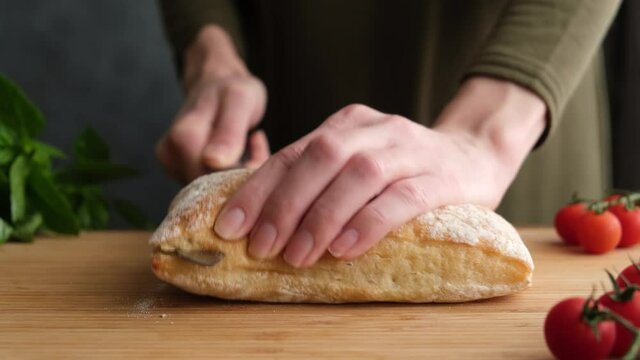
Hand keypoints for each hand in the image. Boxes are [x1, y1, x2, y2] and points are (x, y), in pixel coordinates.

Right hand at [156, 25, 268, 182]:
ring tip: (250, 146)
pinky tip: (241, 154)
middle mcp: (170, 155)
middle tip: (258, 148)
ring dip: (238, 175)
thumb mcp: (239, 100)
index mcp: (183, 138)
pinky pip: (209, 186)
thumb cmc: (230, 89)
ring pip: (212, 189)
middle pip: (210, 188)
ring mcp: (172, 165)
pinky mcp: (178, 171)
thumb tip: (213, 162)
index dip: (239, 174)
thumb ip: (228, 131)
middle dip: (240, 176)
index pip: (212, 179)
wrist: (216, 82)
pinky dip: (230, 174)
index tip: (258, 153)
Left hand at [214, 77, 546, 267]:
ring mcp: (411, 150)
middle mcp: (375, 129)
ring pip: (359, 175)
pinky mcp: (441, 178)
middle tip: (263, 246)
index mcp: (347, 124)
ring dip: (322, 216)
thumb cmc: (403, 172)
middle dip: (285, 204)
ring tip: (299, 255)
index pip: (292, 152)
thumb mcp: (357, 165)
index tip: (230, 226)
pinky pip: (403, 198)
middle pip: (321, 156)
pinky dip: (369, 223)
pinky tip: (345, 248)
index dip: (258, 189)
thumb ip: (318, 181)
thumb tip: (260, 222)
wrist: (474, 156)